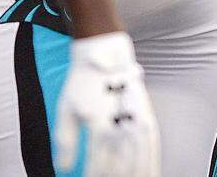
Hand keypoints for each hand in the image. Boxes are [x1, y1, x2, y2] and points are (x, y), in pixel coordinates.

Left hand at [54, 32, 159, 176]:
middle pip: (121, 168)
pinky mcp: (147, 114)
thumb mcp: (65, 109)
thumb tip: (63, 169)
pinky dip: (152, 162)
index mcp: (100, 126)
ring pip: (141, 160)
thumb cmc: (82, 80)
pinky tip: (150, 172)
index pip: (99, 168)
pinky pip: (152, 146)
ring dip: (137, 174)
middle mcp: (122, 125)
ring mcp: (138, 120)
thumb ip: (65, 142)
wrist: (105, 52)